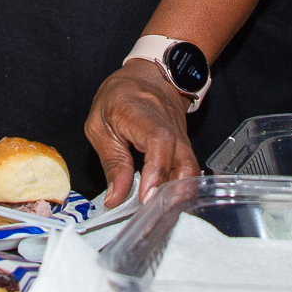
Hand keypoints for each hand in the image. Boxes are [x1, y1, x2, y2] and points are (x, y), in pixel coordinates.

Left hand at [84, 61, 198, 208]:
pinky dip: (178, 190)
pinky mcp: (185, 149)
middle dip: (173, 193)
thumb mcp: (101, 125)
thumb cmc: (120, 97)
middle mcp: (170, 127)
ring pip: (190, 171)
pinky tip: (165, 204)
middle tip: (152, 216)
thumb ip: (111, 163)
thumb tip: (115, 198)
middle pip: (185, 161)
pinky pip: (187, 172)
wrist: (149, 76)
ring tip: (157, 215)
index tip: (147, 196)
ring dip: (176, 196)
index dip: (157, 170)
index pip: (160, 141)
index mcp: (143, 114)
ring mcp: (182, 138)